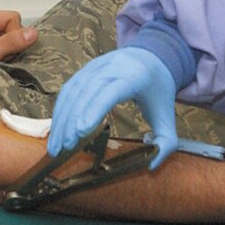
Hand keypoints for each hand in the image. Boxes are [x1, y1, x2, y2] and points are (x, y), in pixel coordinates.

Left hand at [0, 10, 38, 76]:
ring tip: (0, 62)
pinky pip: (8, 47)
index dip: (15, 33)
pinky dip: (8, 56)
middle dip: (12, 44)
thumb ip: (11, 42)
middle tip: (3, 57)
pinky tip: (1, 63)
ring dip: (10, 52)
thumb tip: (33, 33)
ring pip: (12, 39)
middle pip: (13, 27)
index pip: (12, 17)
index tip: (8, 50)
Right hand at [48, 47, 178, 168]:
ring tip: (56, 145)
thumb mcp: (168, 116)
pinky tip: (58, 130)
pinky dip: (61, 110)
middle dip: (72, 120)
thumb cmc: (157, 91)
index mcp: (134, 76)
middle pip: (86, 92)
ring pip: (73, 91)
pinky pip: (69, 89)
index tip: (81, 131)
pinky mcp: (85, 70)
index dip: (95, 109)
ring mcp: (95, 66)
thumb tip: (151, 165)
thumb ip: (166, 142)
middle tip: (65, 147)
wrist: (151, 58)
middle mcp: (112, 67)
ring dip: (61, 118)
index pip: (111, 91)